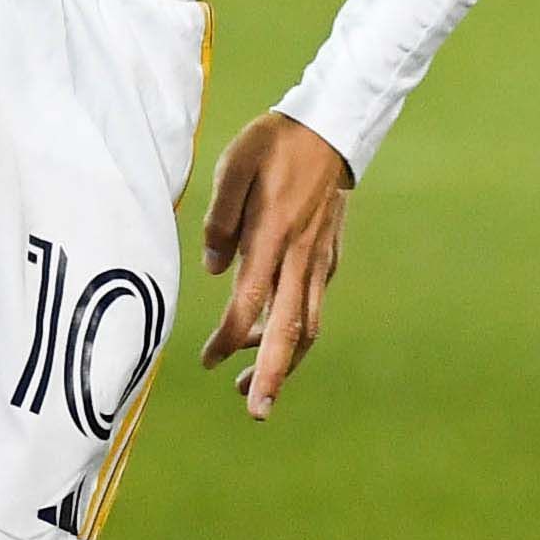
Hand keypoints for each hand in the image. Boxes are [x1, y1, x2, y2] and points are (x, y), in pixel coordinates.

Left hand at [198, 111, 353, 418]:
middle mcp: (300, 258)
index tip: (207, 361)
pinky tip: (274, 337)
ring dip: (285, 362)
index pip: (249, 303)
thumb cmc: (275, 144)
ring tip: (256, 388)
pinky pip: (313, 306)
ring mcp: (319, 261)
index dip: (229, 339)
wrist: (331, 128)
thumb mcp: (234, 167)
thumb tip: (213, 269)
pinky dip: (295, 332)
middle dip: (274, 376)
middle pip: (291, 331)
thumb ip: (220, 220)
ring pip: (307, 326)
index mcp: (273, 237)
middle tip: (257, 412)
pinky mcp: (328, 257)